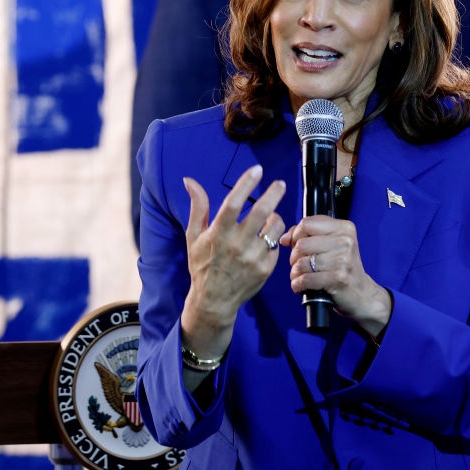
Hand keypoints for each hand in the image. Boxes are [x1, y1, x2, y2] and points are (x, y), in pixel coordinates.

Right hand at [180, 165, 286, 358]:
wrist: (214, 300)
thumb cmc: (202, 264)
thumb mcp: (194, 236)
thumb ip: (197, 206)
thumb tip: (189, 181)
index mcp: (218, 234)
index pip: (233, 203)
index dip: (245, 184)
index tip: (257, 169)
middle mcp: (237, 245)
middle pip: (261, 212)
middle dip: (273, 194)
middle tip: (280, 184)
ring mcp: (253, 258)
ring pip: (274, 228)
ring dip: (274, 218)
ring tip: (269, 217)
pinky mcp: (266, 269)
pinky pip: (276, 245)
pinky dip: (272, 239)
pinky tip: (264, 241)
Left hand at [281, 215, 390, 338]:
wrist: (361, 293)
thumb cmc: (341, 266)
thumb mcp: (330, 244)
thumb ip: (306, 234)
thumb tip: (284, 238)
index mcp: (344, 228)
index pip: (307, 223)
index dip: (296, 235)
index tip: (296, 244)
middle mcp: (346, 241)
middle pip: (301, 244)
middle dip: (294, 256)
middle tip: (299, 264)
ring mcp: (343, 260)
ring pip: (301, 263)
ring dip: (295, 272)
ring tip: (300, 276)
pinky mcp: (338, 279)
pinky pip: (306, 279)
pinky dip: (298, 284)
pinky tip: (301, 285)